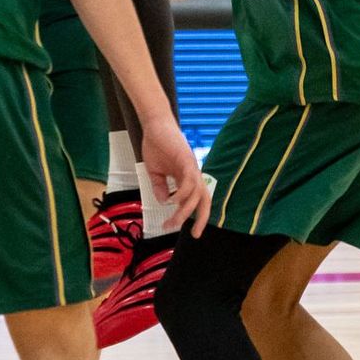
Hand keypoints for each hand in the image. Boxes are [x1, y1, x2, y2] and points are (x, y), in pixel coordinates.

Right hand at [138, 113, 210, 235]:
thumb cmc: (156, 145)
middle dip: (201, 218)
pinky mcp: (186, 159)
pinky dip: (182, 193)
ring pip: (196, 194)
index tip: (188, 231)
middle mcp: (193, 174)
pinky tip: (172, 200)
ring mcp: (191, 167)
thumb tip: (164, 202)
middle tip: (194, 234)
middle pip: (204, 200)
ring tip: (172, 221)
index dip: (196, 216)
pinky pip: (189, 180)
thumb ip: (160, 187)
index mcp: (187, 178)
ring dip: (185, 210)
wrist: (154, 125)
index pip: (197, 200)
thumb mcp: (155, 172)